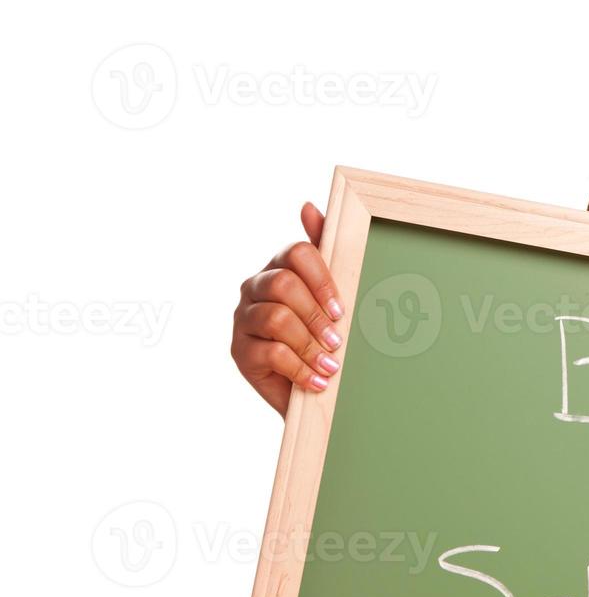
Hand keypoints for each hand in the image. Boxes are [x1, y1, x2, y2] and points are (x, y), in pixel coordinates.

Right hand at [230, 202, 344, 416]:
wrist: (309, 388)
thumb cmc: (321, 337)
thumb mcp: (330, 298)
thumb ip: (325, 254)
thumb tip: (308, 207)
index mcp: (278, 267)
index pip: (297, 253)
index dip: (322, 279)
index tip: (341, 309)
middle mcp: (254, 288)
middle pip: (282, 284)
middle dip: (315, 315)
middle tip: (337, 340)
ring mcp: (243, 319)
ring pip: (276, 318)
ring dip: (310, 345)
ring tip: (330, 365)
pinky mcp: (239, 352)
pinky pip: (272, 353)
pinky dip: (301, 369)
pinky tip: (318, 381)